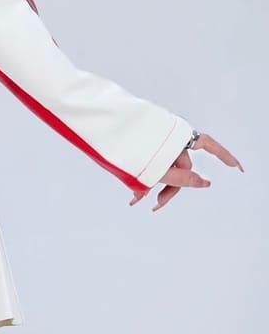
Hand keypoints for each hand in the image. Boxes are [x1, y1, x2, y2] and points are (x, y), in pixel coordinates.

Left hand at [128, 131, 243, 211]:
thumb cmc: (125, 144)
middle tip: (156, 204)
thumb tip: (206, 183)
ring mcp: (154, 140)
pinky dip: (142, 179)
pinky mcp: (140, 146)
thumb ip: (181, 177)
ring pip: (162, 168)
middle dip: (169, 187)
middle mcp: (168, 136)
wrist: (95, 129)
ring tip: (136, 200)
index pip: (208, 145)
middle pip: (180, 166)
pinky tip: (133, 197)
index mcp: (178, 135)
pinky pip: (148, 164)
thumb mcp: (157, 167)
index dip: (224, 156)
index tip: (237, 167)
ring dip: (152, 186)